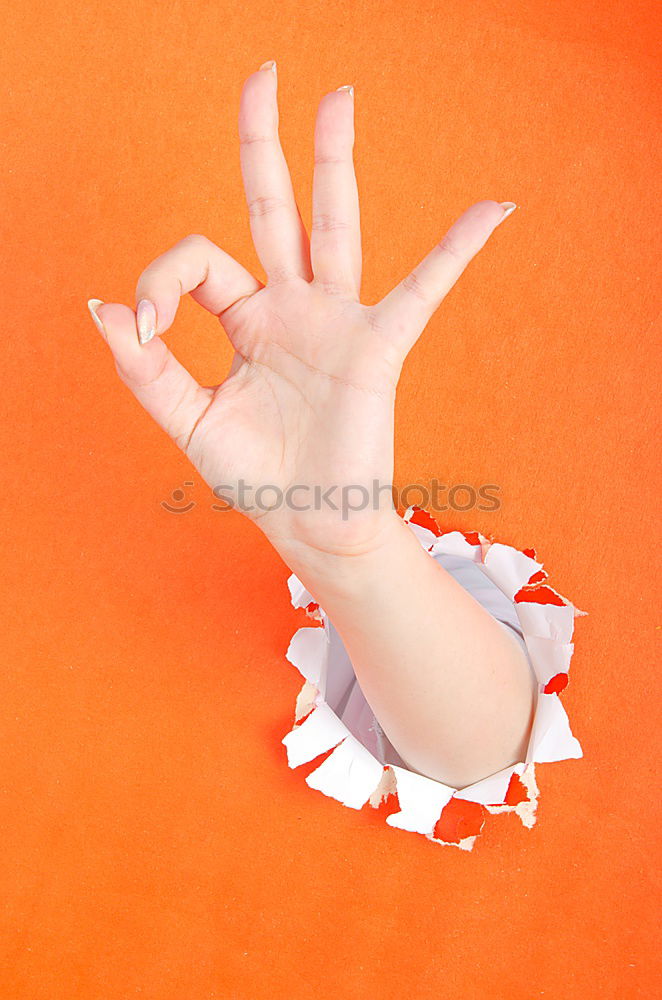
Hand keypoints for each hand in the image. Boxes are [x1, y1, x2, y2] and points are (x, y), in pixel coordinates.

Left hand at [88, 62, 514, 564]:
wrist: (307, 523)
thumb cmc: (255, 476)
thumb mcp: (185, 419)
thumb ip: (145, 366)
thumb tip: (101, 305)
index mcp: (247, 321)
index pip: (198, 263)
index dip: (159, 281)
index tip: (145, 329)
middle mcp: (292, 308)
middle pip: (274, 209)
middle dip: (264, 143)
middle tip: (263, 75)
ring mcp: (336, 322)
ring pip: (334, 226)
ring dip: (333, 161)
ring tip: (337, 96)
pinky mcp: (375, 349)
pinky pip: (422, 291)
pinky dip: (456, 252)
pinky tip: (492, 209)